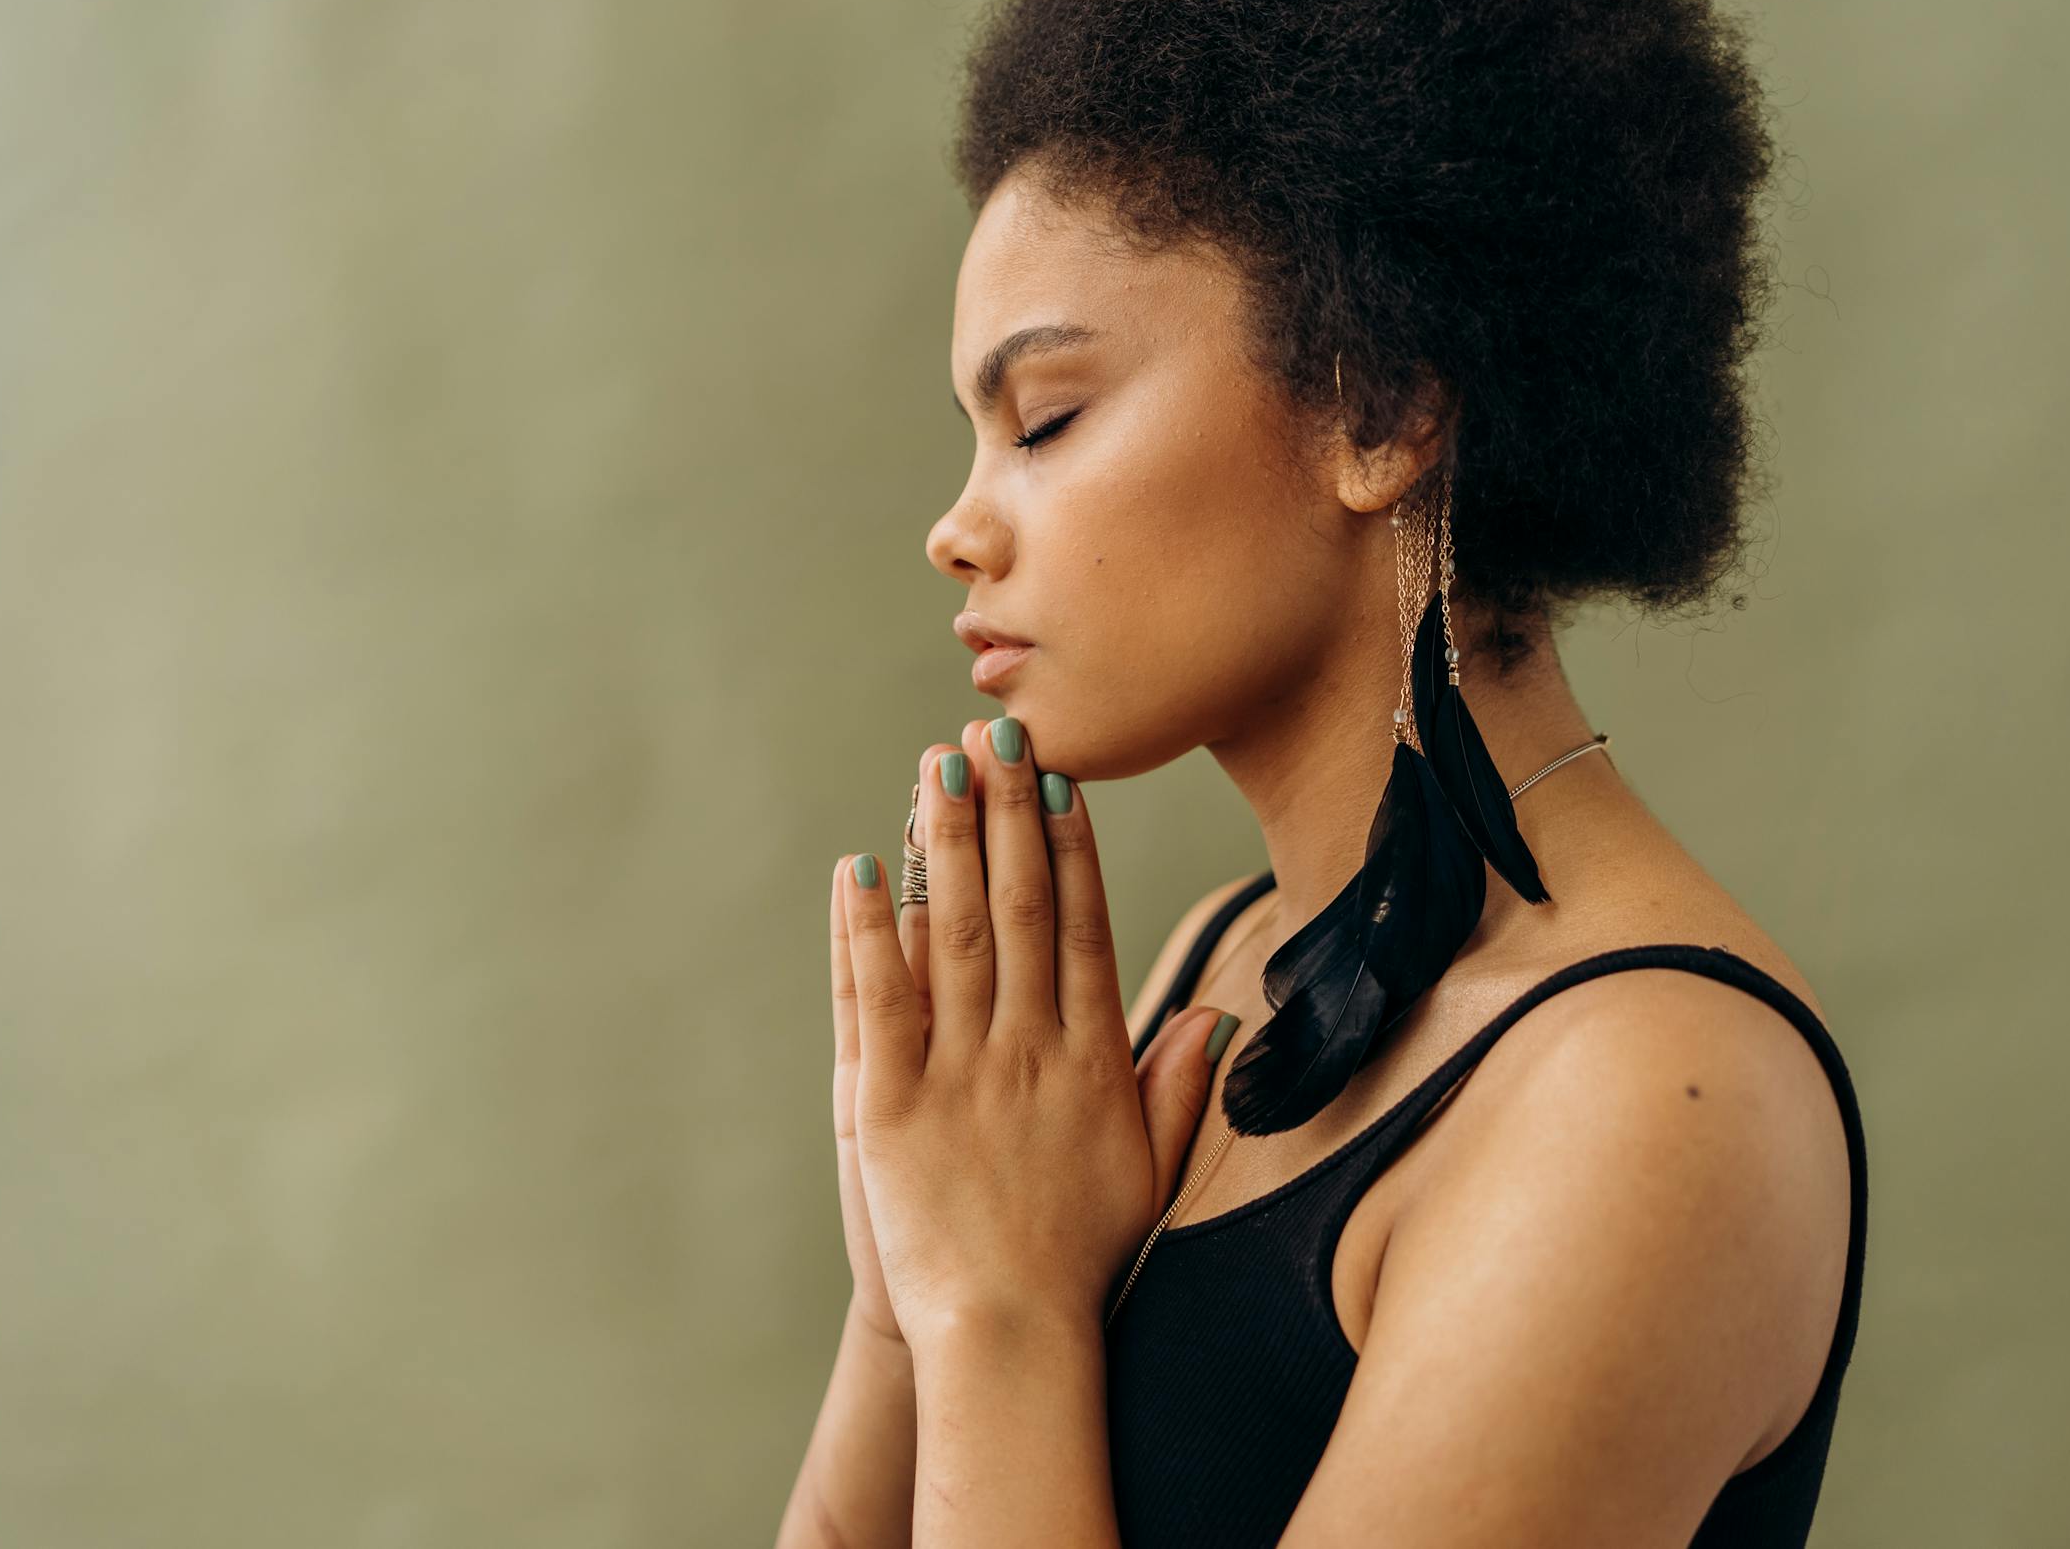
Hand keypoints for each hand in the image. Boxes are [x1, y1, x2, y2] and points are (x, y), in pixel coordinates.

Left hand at [828, 717, 1230, 1346]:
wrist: (1011, 1338)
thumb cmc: (1082, 1262)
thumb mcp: (1149, 1172)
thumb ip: (1175, 1087)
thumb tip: (1210, 1013)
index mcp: (1091, 1060)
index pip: (1081, 928)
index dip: (1068, 848)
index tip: (1060, 780)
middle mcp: (1029, 1050)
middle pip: (1019, 907)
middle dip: (1007, 812)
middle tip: (997, 732)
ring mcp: (959, 1073)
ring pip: (952, 933)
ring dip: (943, 843)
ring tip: (935, 768)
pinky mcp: (890, 1105)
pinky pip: (879, 1000)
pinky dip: (869, 931)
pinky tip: (858, 871)